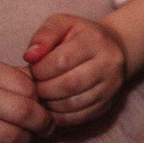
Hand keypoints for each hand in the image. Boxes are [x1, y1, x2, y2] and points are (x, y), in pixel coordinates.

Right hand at [0, 59, 51, 142]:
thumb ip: (15, 78)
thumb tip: (51, 91)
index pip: (29, 87)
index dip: (40, 99)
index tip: (43, 106)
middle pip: (27, 113)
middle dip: (42, 123)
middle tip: (46, 128)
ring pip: (16, 137)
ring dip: (27, 141)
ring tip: (25, 138)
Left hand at [26, 12, 129, 128]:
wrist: (114, 48)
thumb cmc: (80, 36)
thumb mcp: (62, 24)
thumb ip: (44, 35)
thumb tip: (30, 56)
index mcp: (96, 40)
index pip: (62, 61)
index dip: (40, 69)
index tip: (34, 69)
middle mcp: (109, 63)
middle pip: (68, 84)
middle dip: (43, 88)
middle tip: (36, 85)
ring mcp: (111, 86)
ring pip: (73, 104)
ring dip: (50, 104)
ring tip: (43, 95)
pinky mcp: (107, 104)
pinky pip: (78, 118)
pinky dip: (59, 116)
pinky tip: (52, 107)